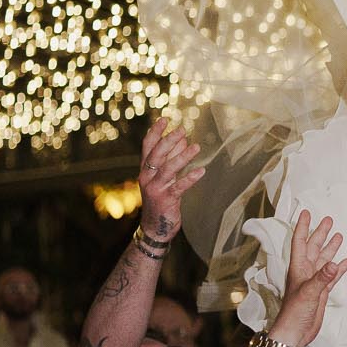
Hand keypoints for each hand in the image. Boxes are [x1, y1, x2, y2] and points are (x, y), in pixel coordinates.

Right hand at [137, 119, 204, 241]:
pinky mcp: (165, 200)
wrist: (155, 227)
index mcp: (146, 170)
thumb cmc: (161, 199)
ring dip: (182, 157)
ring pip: (168, 169)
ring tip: (196, 147)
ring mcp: (155, 189)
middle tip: (182, 129)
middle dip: (169, 140)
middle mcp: (147, 177)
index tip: (164, 119)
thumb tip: (183, 139)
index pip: (147, 147)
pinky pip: (179, 187)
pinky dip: (190, 178)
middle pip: (156, 155)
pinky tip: (201, 171)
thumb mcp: (164, 177)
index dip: (155, 132)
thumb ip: (172, 158)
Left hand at [267, 209, 346, 346]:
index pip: (300, 242)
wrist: (294, 333)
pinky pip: (331, 276)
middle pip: (313, 248)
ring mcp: (314, 282)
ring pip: (323, 260)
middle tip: (328, 220)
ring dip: (330, 249)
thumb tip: (336, 263)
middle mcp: (305, 272)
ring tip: (338, 236)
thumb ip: (323, 278)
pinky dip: (338, 269)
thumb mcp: (309, 293)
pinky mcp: (321, 292)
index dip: (303, 227)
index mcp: (298, 268)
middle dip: (320, 234)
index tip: (306, 212)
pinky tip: (344, 263)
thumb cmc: (295, 313)